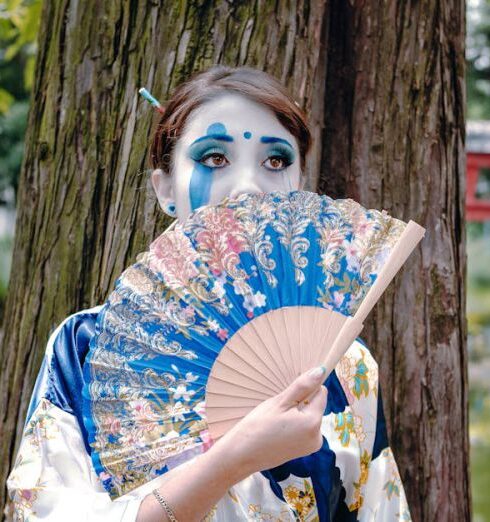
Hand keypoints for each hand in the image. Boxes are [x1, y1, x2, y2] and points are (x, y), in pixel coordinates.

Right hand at [213, 366, 327, 475]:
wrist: (241, 456)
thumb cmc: (257, 427)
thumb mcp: (279, 402)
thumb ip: (302, 386)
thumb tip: (320, 371)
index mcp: (313, 423)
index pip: (321, 393)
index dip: (306, 388)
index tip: (290, 392)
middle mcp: (317, 436)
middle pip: (315, 405)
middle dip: (300, 401)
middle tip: (279, 408)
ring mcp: (311, 445)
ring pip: (309, 415)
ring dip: (296, 412)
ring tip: (276, 419)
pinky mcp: (304, 450)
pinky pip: (304, 428)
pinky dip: (294, 423)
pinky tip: (278, 428)